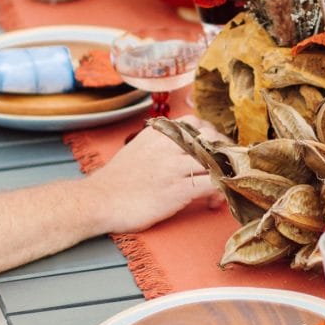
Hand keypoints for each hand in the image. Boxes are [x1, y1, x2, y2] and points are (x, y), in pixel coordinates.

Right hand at [87, 123, 223, 232]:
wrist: (99, 201)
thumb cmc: (117, 181)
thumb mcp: (137, 149)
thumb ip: (159, 143)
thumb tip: (179, 147)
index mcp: (159, 133)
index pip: (196, 123)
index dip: (210, 136)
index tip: (213, 150)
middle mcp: (169, 145)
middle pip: (212, 138)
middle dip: (223, 153)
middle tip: (225, 168)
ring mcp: (175, 166)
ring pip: (217, 159)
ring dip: (225, 172)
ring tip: (223, 185)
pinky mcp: (179, 189)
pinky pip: (213, 183)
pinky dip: (221, 191)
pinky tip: (215, 200)